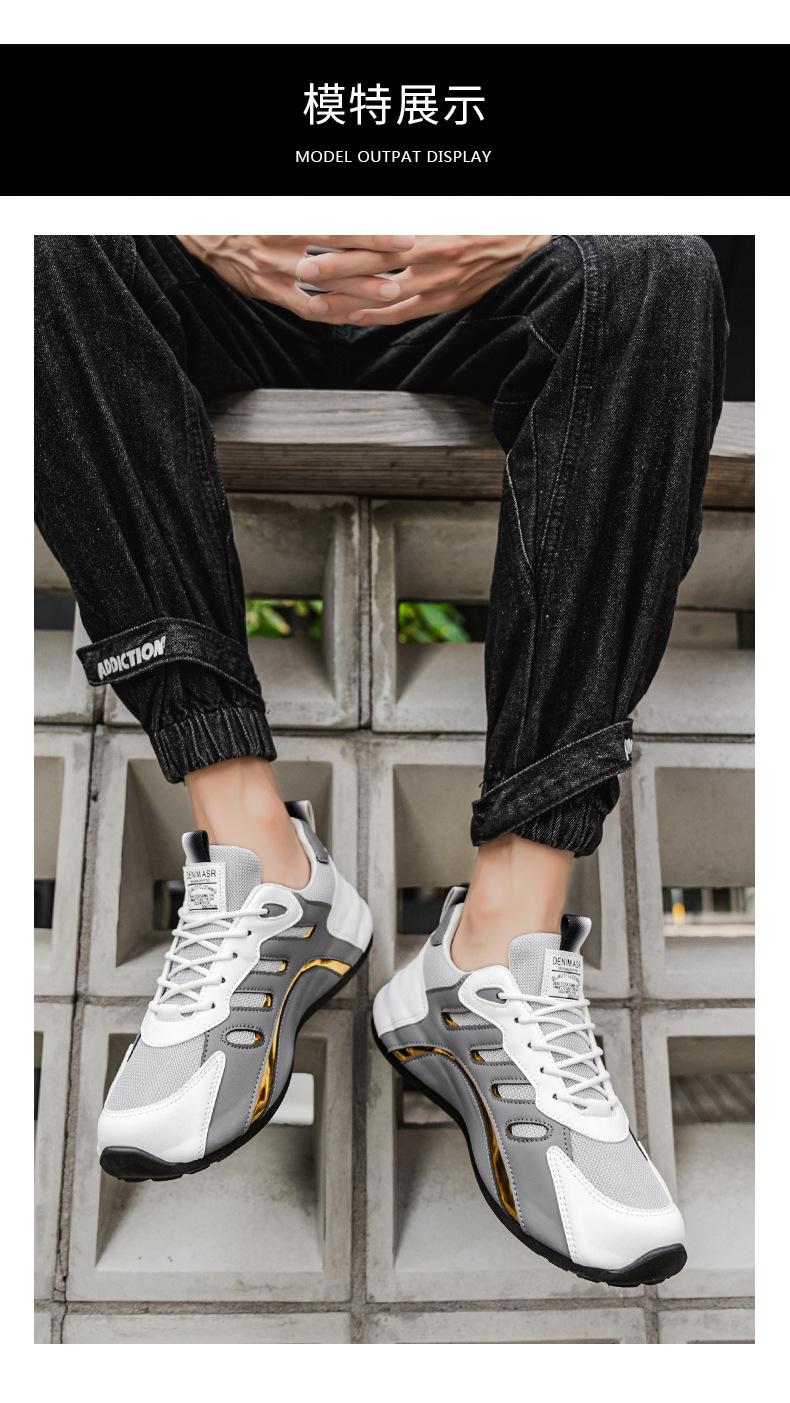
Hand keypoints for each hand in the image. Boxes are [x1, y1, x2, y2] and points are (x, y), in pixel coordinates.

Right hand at [177, 234, 415, 320]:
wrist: (204, 230)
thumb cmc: (247, 214)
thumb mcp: (279, 206)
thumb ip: (313, 212)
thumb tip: (351, 215)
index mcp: (287, 218)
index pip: (338, 228)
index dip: (372, 234)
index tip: (403, 236)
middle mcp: (281, 245)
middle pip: (336, 258)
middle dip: (374, 264)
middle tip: (405, 267)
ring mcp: (274, 271)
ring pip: (324, 285)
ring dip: (359, 291)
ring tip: (390, 292)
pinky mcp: (267, 291)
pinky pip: (304, 306)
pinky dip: (331, 312)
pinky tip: (355, 313)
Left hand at [294, 235, 553, 325]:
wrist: (523, 246)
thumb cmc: (483, 221)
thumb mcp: (445, 211)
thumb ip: (410, 218)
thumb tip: (374, 219)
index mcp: (428, 231)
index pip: (378, 238)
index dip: (346, 242)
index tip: (316, 241)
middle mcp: (430, 259)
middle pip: (374, 266)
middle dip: (336, 270)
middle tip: (304, 272)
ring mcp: (438, 285)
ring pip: (384, 296)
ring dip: (349, 301)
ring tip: (318, 304)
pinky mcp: (445, 302)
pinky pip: (404, 313)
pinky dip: (377, 317)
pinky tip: (353, 319)